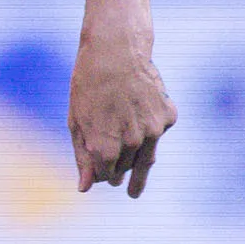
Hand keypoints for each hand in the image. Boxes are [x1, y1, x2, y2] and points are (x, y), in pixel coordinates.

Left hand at [67, 27, 173, 196]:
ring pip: (146, 159)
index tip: (98, 174)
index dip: (99, 175)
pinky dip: (150, 132)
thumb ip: (83, 158)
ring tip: (134, 192)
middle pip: (126, 169)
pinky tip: (139, 118)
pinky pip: (157, 134)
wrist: (116, 51)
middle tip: (117, 182)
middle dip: (118, 172)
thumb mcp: (77, 122)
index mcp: (105, 148)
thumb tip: (85, 188)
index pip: (104, 176)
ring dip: (138, 168)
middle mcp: (132, 143)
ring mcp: (154, 130)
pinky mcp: (168, 116)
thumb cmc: (88, 86)